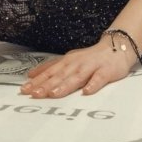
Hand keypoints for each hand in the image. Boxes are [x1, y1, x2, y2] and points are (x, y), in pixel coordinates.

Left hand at [20, 40, 136, 97]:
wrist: (116, 47)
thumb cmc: (90, 58)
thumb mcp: (68, 60)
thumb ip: (51, 68)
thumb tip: (31, 75)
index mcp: (67, 62)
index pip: (49, 72)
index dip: (37, 81)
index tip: (24, 90)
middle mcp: (77, 63)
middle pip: (60, 75)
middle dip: (46, 85)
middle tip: (34, 94)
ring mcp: (91, 67)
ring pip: (76, 77)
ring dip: (65, 85)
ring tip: (54, 94)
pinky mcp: (106, 71)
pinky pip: (99, 78)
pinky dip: (93, 84)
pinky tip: (87, 92)